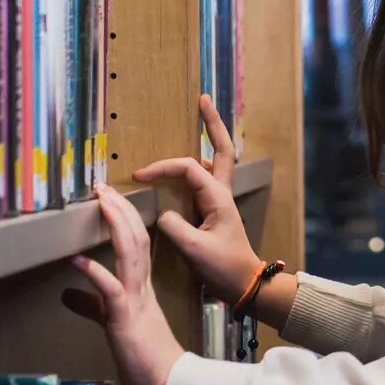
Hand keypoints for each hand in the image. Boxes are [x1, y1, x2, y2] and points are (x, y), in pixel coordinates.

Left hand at [64, 186, 182, 384]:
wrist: (168, 383)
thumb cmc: (145, 356)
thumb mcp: (113, 323)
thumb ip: (92, 306)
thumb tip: (67, 294)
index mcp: (141, 287)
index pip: (137, 243)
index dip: (123, 218)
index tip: (109, 197)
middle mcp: (141, 288)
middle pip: (136, 239)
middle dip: (120, 211)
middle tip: (103, 188)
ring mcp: (136, 301)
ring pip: (130, 255)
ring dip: (117, 228)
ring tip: (102, 204)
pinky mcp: (126, 320)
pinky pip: (112, 292)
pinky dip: (96, 274)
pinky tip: (79, 261)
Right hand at [137, 96, 258, 303]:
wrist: (245, 285)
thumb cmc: (223, 268)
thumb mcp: (194, 250)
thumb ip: (174, 227)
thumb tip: (162, 212)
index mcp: (218, 198)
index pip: (187, 168)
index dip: (162, 167)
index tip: (139, 176)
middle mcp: (222, 193)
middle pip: (222, 148)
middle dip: (212, 123)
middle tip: (203, 99)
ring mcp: (220, 200)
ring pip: (216, 160)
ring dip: (209, 139)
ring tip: (201, 119)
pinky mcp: (216, 210)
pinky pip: (207, 178)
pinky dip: (198, 164)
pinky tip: (186, 165)